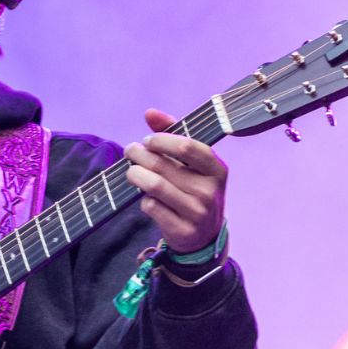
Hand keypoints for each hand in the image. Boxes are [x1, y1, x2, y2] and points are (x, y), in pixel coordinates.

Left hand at [124, 108, 227, 252]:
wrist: (204, 235)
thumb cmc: (194, 188)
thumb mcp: (192, 163)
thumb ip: (173, 134)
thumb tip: (150, 113)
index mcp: (217, 169)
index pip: (187, 146)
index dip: (161, 140)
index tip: (148, 140)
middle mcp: (209, 191)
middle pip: (163, 166)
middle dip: (139, 154)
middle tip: (130, 151)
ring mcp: (197, 212)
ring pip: (154, 186)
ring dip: (135, 175)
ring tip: (131, 171)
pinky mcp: (182, 230)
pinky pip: (151, 207)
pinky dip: (143, 199)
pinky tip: (145, 196)